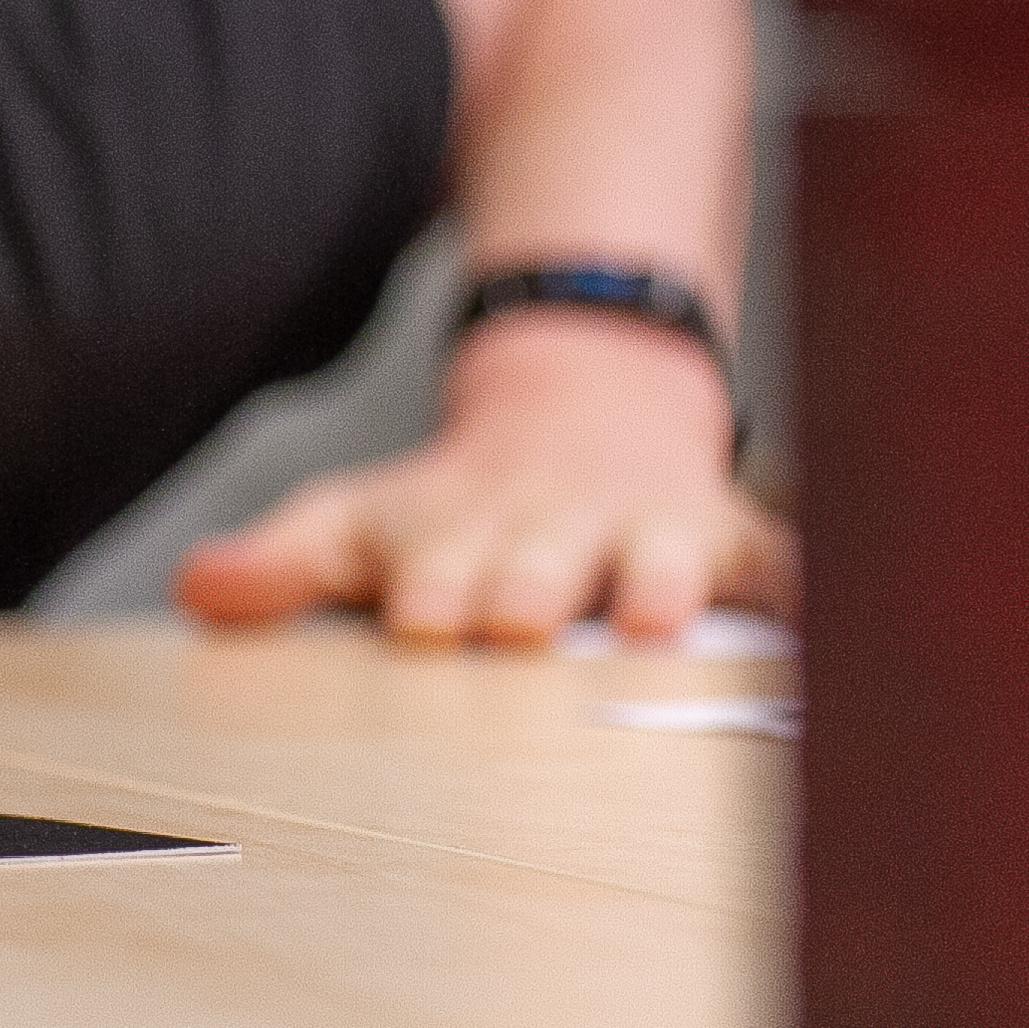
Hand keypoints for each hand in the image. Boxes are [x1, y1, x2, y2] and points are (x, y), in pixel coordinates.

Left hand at [173, 310, 797, 645]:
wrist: (583, 409)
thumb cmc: (457, 504)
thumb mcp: (361, 520)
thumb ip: (284, 561)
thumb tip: (199, 589)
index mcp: (461, 538)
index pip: (437, 569)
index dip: (432, 590)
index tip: (422, 615)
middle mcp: (556, 536)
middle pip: (542, 565)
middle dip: (531, 587)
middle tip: (518, 617)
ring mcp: (650, 536)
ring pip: (659, 560)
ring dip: (657, 582)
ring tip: (657, 612)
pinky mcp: (736, 544)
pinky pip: (784, 565)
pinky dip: (811, 587)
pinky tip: (829, 618)